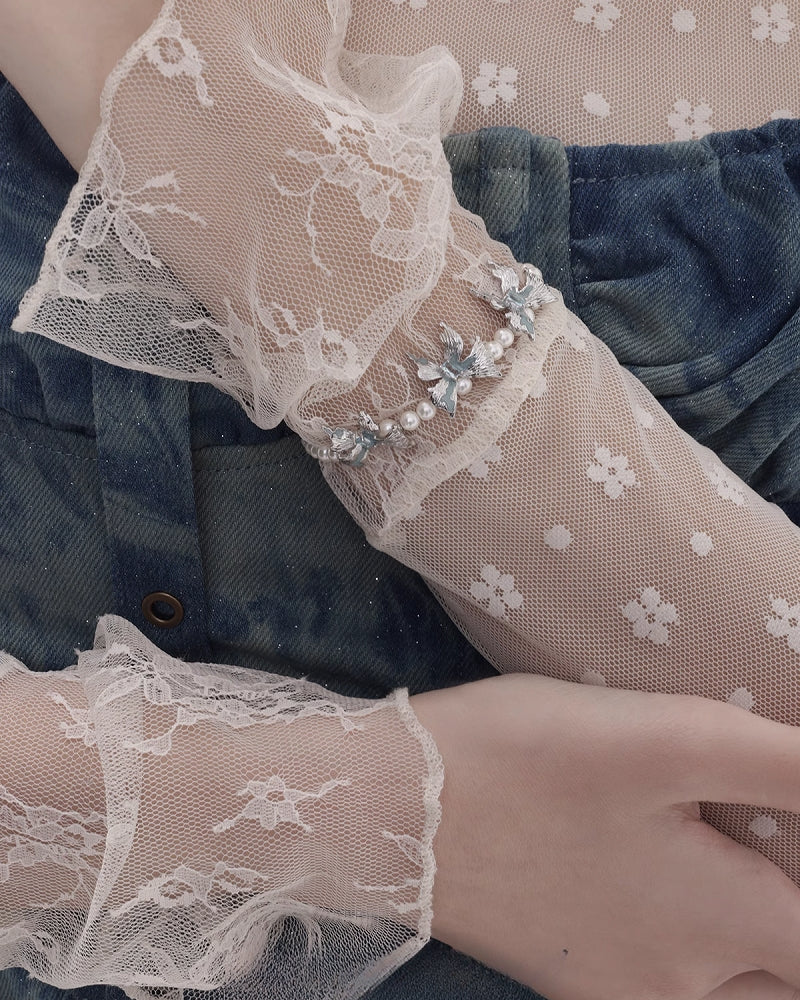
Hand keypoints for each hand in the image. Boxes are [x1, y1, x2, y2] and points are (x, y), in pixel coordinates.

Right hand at [410, 673, 799, 999]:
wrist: (390, 809)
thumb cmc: (527, 761)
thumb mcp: (666, 737)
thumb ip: (782, 763)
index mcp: (721, 922)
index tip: (777, 835)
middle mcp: (680, 983)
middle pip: (779, 975)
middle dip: (783, 920)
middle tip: (752, 843)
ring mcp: (617, 990)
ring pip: (722, 988)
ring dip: (743, 943)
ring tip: (710, 860)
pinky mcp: (566, 976)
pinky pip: (657, 980)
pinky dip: (681, 945)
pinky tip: (643, 878)